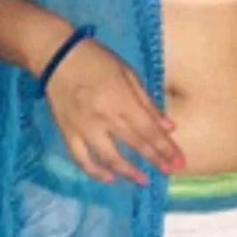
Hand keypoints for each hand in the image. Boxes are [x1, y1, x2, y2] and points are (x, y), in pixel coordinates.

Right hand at [44, 34, 185, 185]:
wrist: (56, 55)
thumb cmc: (96, 60)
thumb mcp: (128, 73)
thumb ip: (148, 102)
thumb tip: (169, 127)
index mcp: (122, 100)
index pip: (150, 131)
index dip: (166, 148)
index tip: (179, 162)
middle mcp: (105, 118)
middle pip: (135, 145)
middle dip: (156, 160)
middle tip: (170, 171)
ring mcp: (84, 128)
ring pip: (109, 157)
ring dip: (128, 172)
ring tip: (143, 180)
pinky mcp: (67, 133)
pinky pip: (81, 159)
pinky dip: (95, 171)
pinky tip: (109, 178)